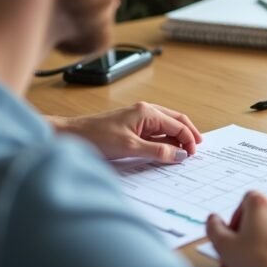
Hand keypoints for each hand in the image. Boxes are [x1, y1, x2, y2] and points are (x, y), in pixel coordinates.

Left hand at [48, 102, 201, 162]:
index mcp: (147, 112)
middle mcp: (145, 111)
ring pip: (166, 126)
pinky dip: (164, 141)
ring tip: (184, 151)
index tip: (193, 154)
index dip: (188, 139)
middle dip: (188, 134)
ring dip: (176, 138)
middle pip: (175, 120)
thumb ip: (157, 152)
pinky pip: (155, 132)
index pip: (177, 125)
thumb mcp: (130, 147)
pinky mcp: (132, 127)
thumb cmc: (95, 137)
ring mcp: (138, 119)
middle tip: (197, 149)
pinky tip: (167, 150)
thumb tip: (179, 155)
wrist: (70, 136)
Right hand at [206, 191, 266, 266]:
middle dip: (255, 228)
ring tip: (265, 259)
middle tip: (247, 251)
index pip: (246, 201)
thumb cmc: (256, 262)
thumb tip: (213, 219)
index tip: (234, 237)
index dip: (237, 218)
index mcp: (261, 203)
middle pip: (265, 212)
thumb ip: (214, 228)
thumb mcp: (224, 247)